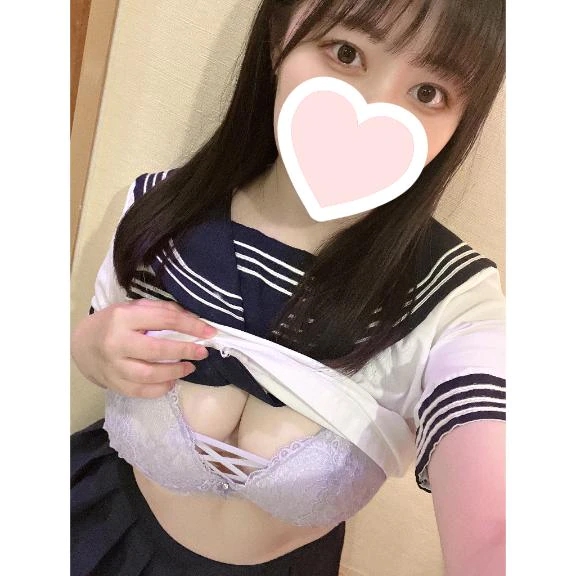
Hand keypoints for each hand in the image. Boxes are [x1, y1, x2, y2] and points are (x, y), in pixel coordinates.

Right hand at [71, 299, 216, 397]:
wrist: (82, 343)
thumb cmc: (115, 322)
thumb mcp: (135, 308)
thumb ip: (163, 311)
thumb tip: (194, 321)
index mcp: (124, 317)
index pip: (164, 320)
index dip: (191, 326)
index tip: (210, 332)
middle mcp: (116, 342)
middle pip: (157, 350)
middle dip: (185, 351)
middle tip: (202, 353)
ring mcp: (113, 365)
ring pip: (149, 375)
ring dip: (174, 372)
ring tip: (189, 367)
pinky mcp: (112, 383)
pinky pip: (140, 391)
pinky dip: (160, 388)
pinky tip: (171, 381)